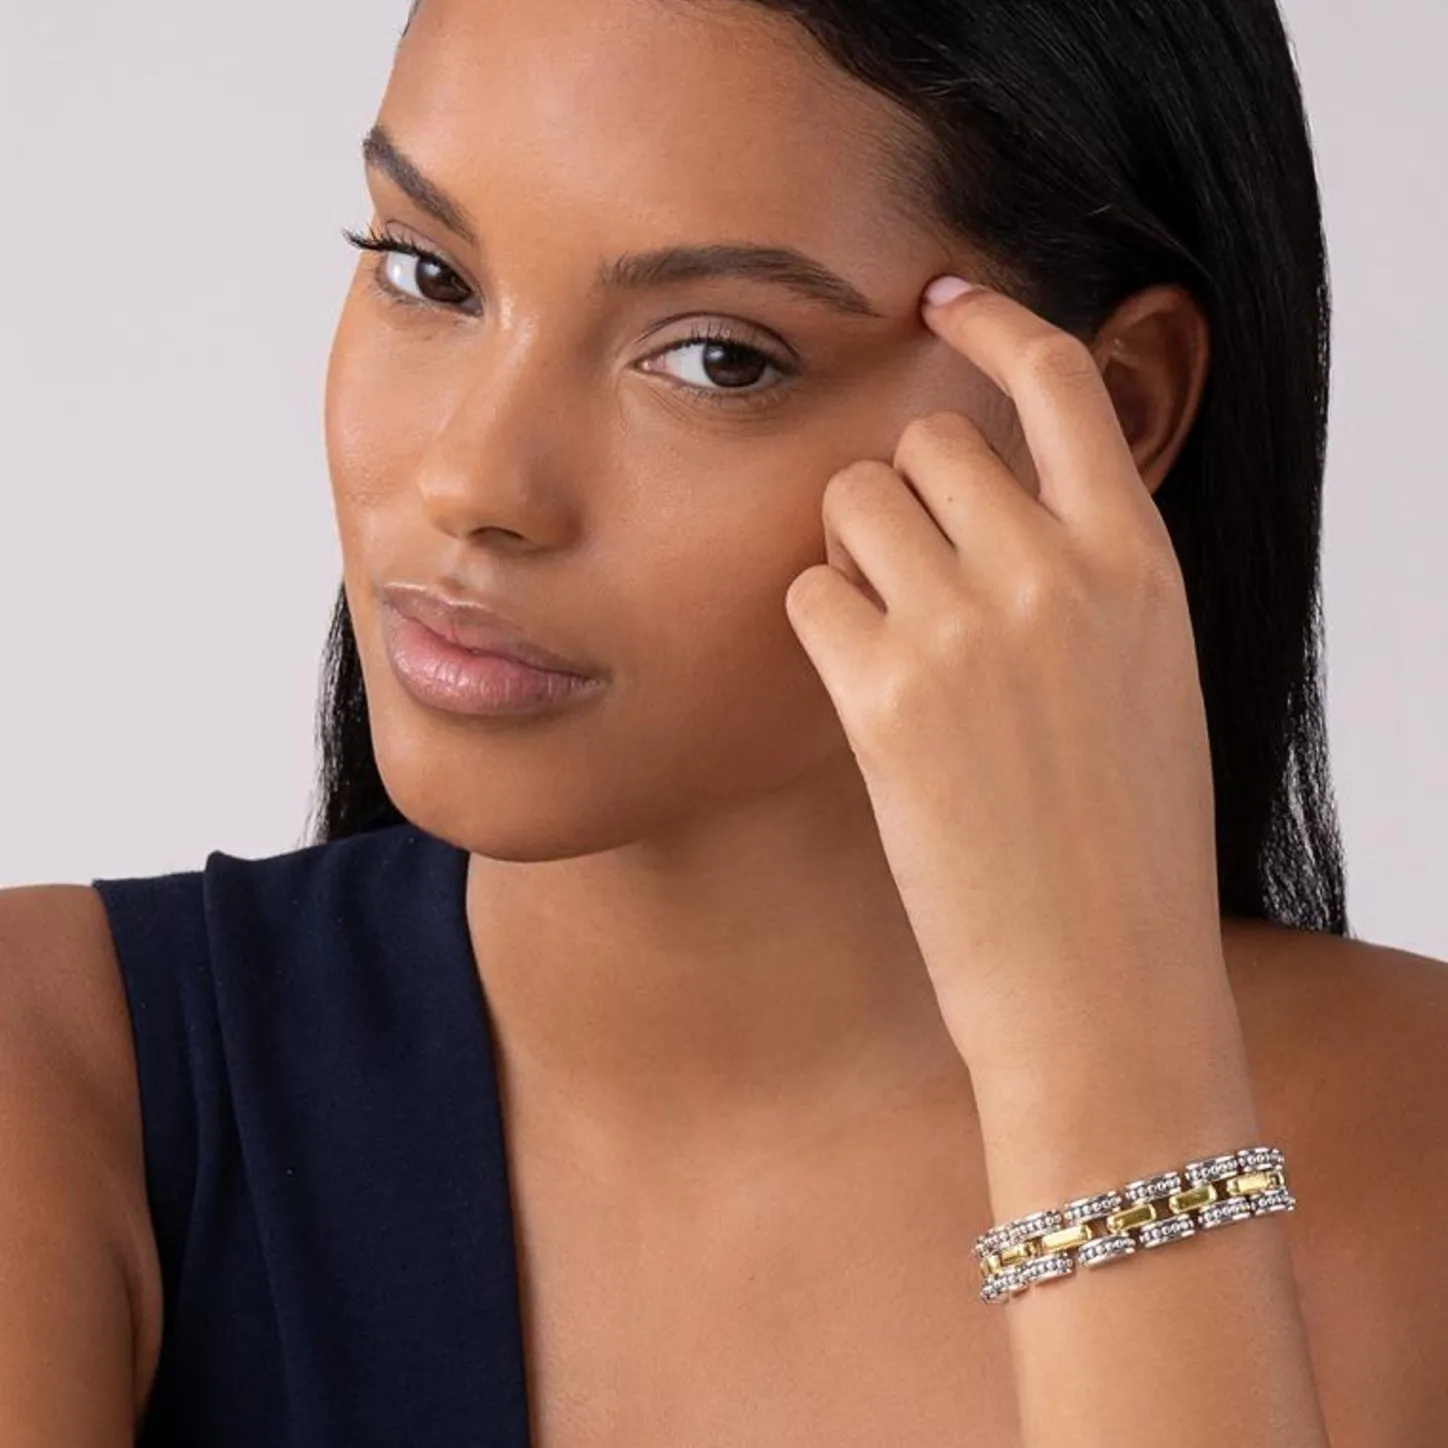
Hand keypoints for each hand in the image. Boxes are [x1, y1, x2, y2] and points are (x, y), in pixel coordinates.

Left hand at [783, 278, 1226, 1078]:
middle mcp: (1055, 572)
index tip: (941, 299)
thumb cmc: (1125, 838)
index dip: (992, 321)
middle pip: (928, 439)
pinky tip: (860, 697)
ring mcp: (968, 630)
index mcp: (1139, 559)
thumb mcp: (1146, 674)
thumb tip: (996, 491)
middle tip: (912, 576)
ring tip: (891, 642)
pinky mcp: (883, 696)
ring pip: (854, 501)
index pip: (1060, 379)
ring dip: (852, 552)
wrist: (1099, 980)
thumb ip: (1087, 569)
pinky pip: (808, 594)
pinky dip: (819, 630)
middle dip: (904, 489)